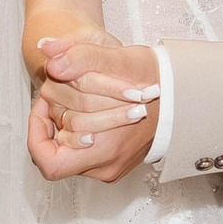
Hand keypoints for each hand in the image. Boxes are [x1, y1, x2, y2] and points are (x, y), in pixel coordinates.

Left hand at [32, 34, 162, 184]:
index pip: (47, 160)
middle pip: (57, 150)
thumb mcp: (120, 60)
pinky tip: (89, 106)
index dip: (37, 132)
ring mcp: (111, 166)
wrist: (185, 94)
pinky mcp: (115, 161)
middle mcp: (105, 165)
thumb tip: (49, 57)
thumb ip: (81, 56)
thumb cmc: (157, 79)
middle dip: (52, 119)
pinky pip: (85, 150)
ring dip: (66, 122)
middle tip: (58, 92)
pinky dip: (80, 128)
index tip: (43, 107)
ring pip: (70, 150)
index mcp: (104, 150)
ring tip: (75, 96)